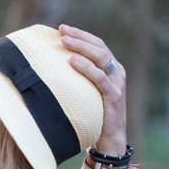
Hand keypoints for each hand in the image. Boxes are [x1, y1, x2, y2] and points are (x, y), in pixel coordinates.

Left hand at [60, 24, 127, 154]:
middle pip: (99, 47)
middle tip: (61, 30)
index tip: (61, 28)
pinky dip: (86, 68)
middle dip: (79, 37)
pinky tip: (72, 61)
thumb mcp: (86, 92)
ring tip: (64, 41)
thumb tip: (51, 66)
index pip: (97, 44)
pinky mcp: (114, 96)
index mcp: (111, 68)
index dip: (81, 35)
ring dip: (81, 47)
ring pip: (101, 57)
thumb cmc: (93, 114)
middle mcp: (116, 72)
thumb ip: (78, 78)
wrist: (109, 139)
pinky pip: (100, 78)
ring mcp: (117, 83)